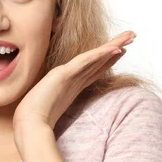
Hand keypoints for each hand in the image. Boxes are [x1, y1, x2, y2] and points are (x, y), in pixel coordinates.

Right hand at [12, 31, 135, 137]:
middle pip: (98, 59)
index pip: (93, 69)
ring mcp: (67, 74)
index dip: (107, 58)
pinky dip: (101, 54)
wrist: (30, 125)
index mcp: (70, 86)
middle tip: (132, 35)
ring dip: (114, 45)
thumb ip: (62, 109)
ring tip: (130, 35)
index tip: (121, 50)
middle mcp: (71, 77)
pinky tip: (115, 48)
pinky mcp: (64, 74)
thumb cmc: (36, 122)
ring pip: (96, 56)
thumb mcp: (54, 114)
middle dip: (115, 46)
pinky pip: (87, 61)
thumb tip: (67, 113)